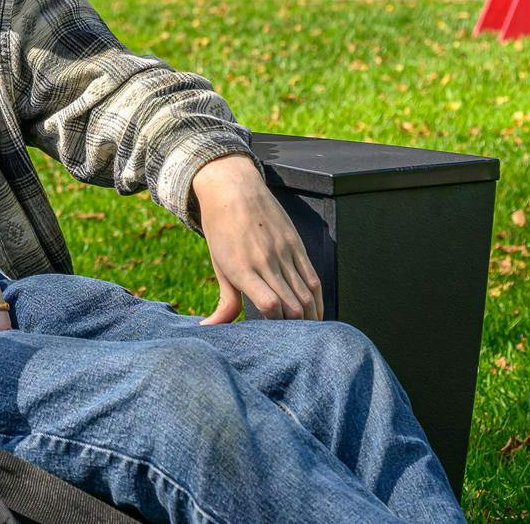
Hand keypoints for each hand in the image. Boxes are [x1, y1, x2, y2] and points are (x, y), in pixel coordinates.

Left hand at [193, 154, 321, 324]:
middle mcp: (265, 260)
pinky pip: (313, 277)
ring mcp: (283, 251)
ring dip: (310, 316)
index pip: (270, 304)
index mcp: (242, 268)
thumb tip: (212, 329)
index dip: (276, 323)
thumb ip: (225, 302)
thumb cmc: (221, 230)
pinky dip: (317, 298)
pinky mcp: (296, 243)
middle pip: (293, 303)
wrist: (233, 189)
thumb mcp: (219, 265)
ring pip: (306, 293)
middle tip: (292, 340)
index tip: (273, 333)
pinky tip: (316, 313)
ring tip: (307, 332)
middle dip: (295, 327)